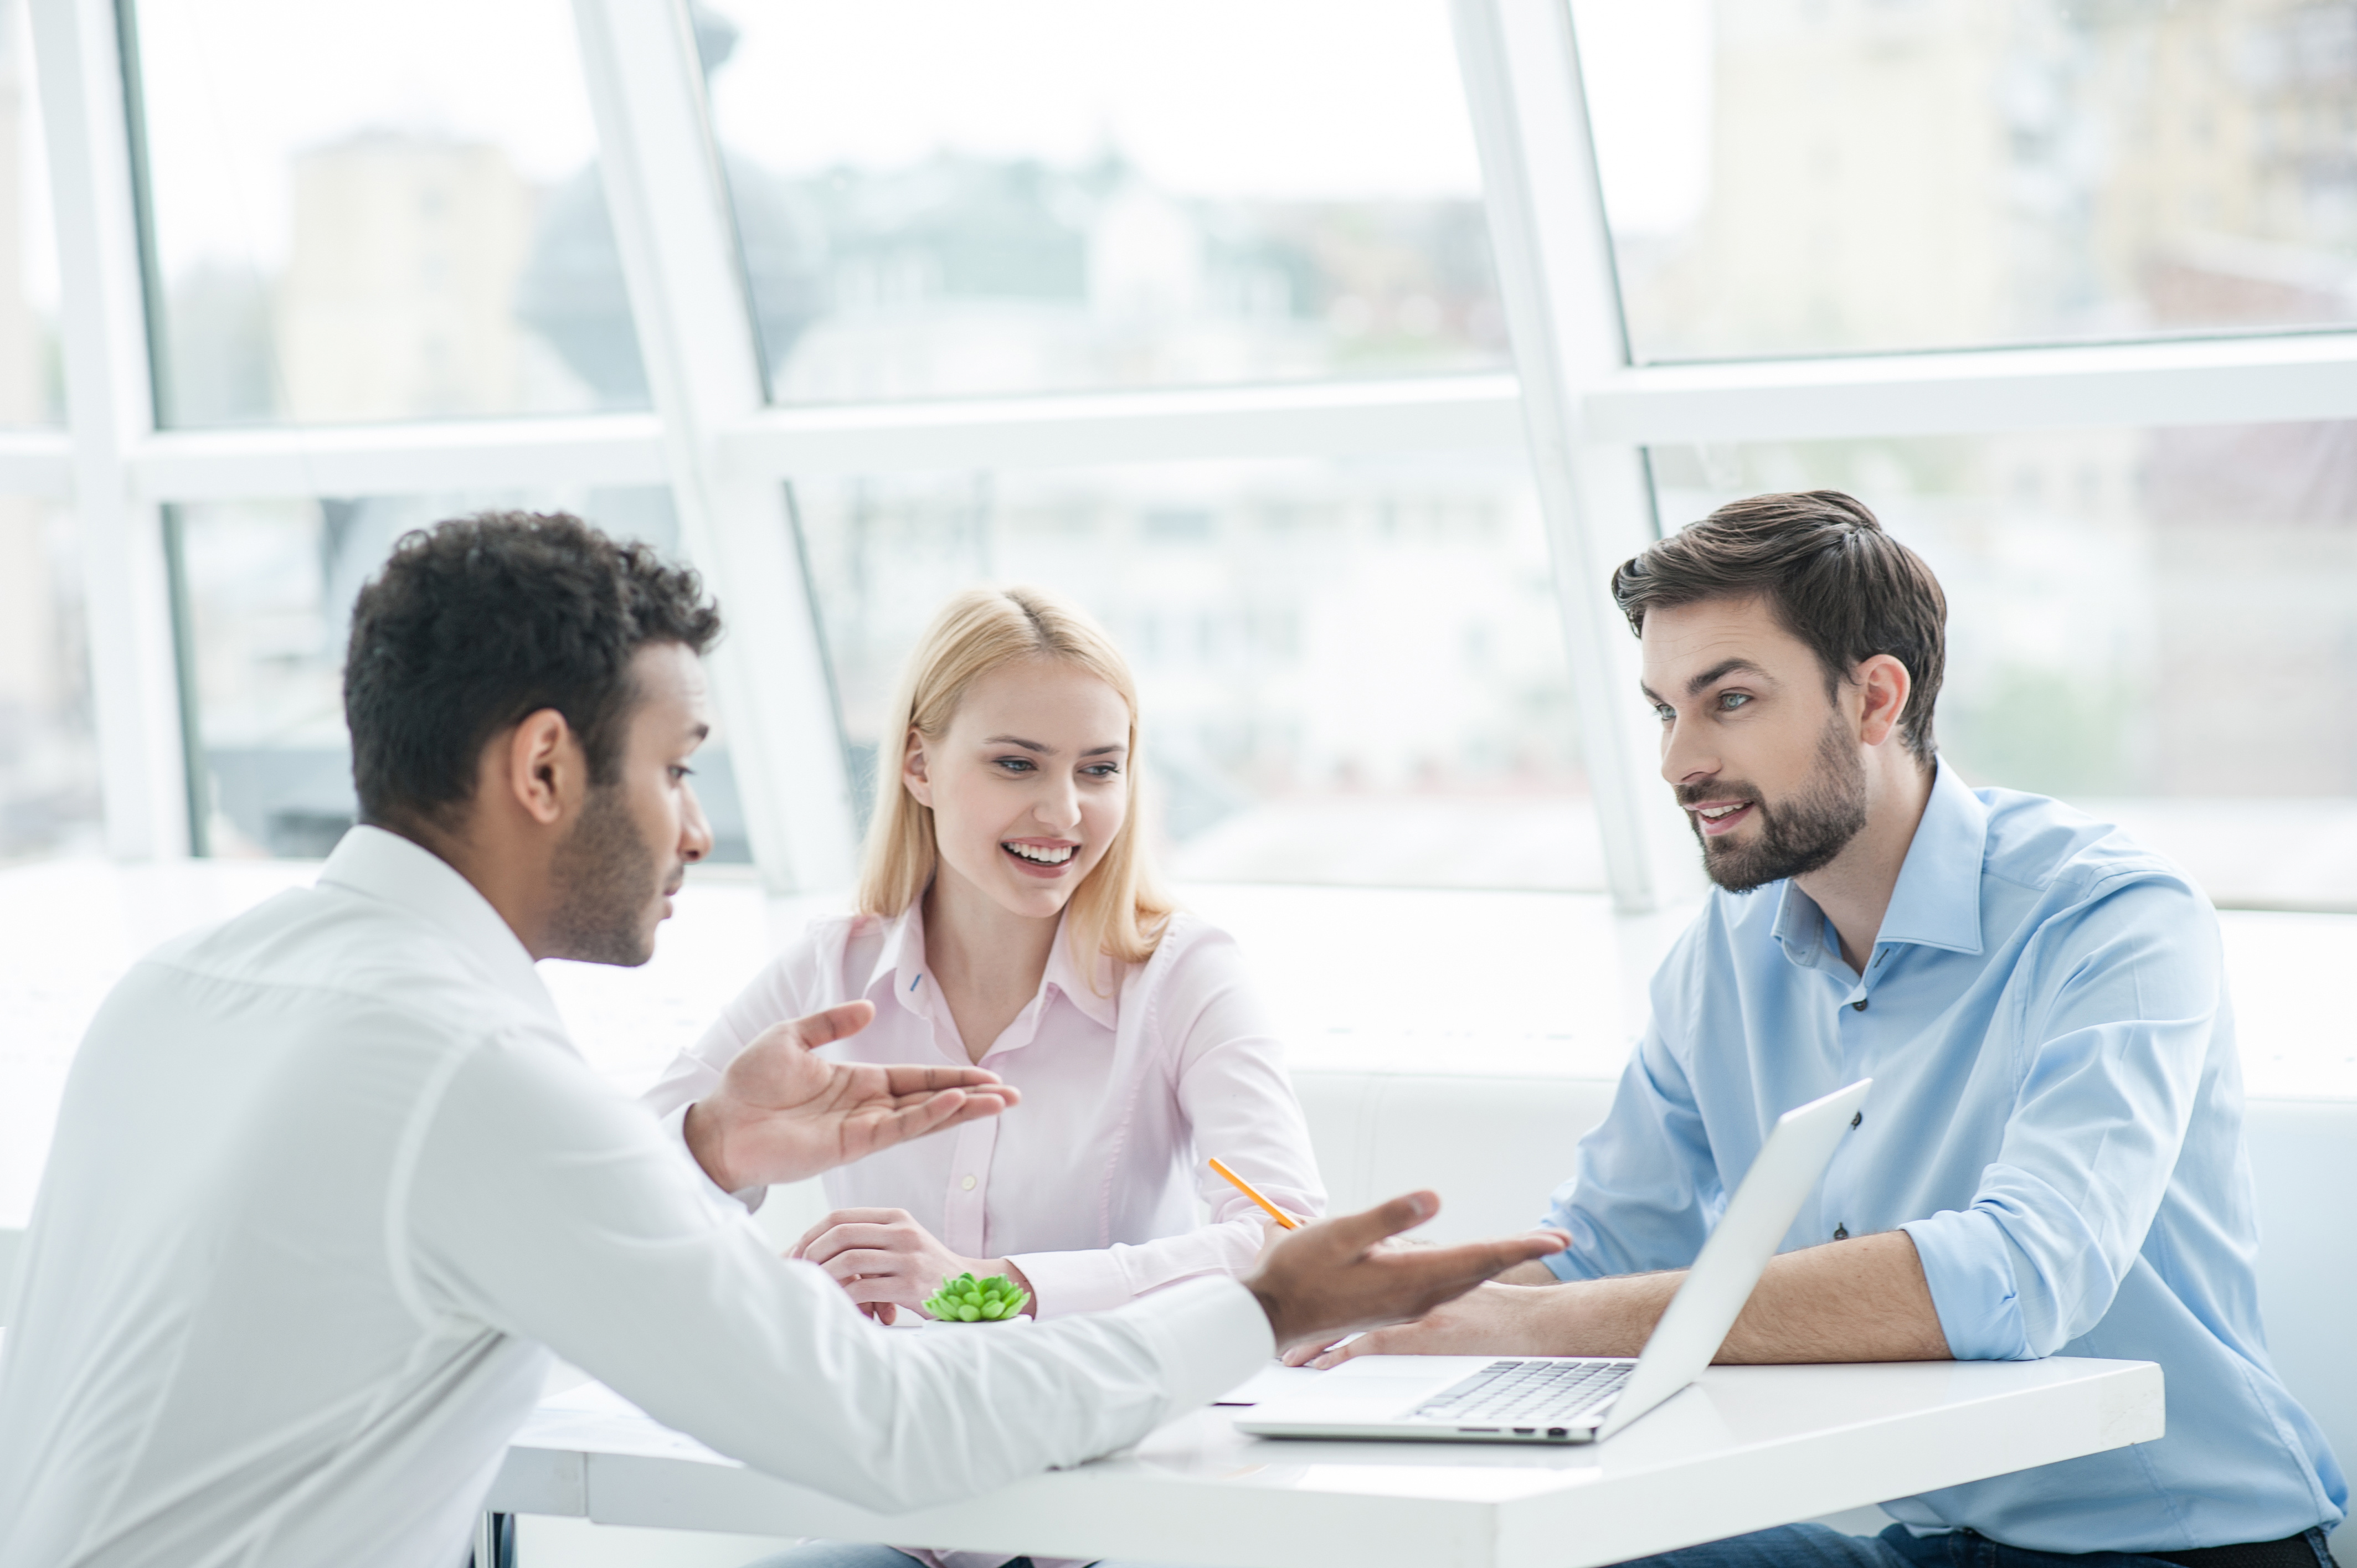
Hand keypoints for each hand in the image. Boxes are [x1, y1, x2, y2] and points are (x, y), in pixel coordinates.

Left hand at [683, 1002, 1019, 1190]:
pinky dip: (928, 1116)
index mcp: (857, 1080)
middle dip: (972, 1096)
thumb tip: (869, 1007)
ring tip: (999, 1102)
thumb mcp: (791, 1037)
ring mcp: (862, 1127)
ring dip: (961, 1108)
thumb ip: (831, 1022)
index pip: (916, 1077)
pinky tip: (955, 1103)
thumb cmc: (747, 1083)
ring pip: (924, 1117)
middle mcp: (867, 1106)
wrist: (718, 1122)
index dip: (952, 1074)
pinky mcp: (851, 1145)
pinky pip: (898, 1127)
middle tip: (1013, 1095)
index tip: (988, 1075)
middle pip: (931, 1098)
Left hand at [791, 1207, 1033, 1320]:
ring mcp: (908, 1257)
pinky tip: (837, 1305)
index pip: (840, 1216)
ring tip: (814, 1289)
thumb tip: (812, 1249)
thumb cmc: (924, 1269)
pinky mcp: (910, 1285)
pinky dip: (843, 1297)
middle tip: (797, 1273)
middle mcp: (902, 1232)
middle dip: (811, 1253)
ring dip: (824, 1276)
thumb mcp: (901, 1241)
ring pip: (848, 1259)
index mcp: (895, 1217)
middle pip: (840, 1233)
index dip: (811, 1234)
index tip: (795, 1254)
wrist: (970, 1288)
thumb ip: (868, 1238)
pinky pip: (863, 1288)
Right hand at [1240, 1190, 1567, 1356]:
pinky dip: (1468, 1268)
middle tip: (1557, 1238)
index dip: (1520, 1244)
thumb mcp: (1341, 1233)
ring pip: (1464, 1278)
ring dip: (1495, 1260)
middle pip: (1480, 1268)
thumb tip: (1436, 1198)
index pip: (1479, 1256)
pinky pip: (1445, 1284)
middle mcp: (1417, 1295)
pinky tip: (1470, 1262)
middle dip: (1519, 1250)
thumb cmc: (1300, 1272)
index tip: (1558, 1237)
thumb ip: (1389, 1215)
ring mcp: (1406, 1303)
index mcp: (1410, 1277)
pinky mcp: (1394, 1304)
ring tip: (1523, 1244)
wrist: (1272, 1315)